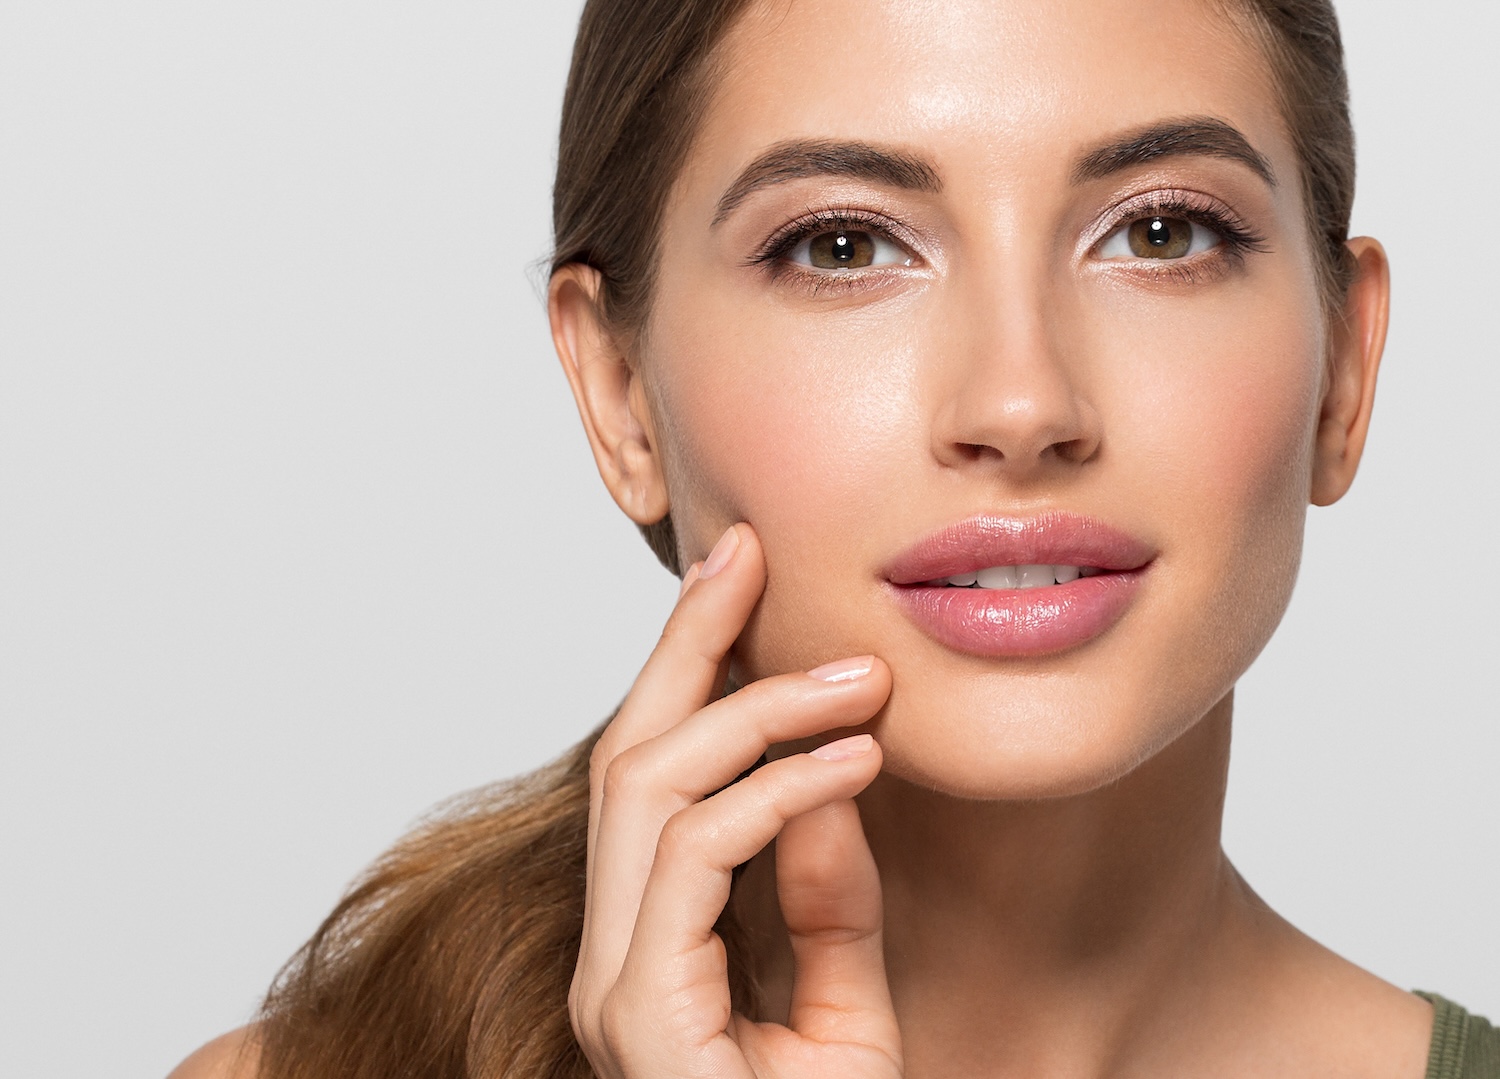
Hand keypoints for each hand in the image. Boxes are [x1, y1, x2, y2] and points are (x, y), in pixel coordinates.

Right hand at [569, 523, 902, 1078]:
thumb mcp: (846, 1007)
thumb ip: (827, 900)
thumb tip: (827, 780)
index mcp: (649, 948)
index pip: (653, 773)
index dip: (688, 664)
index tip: (739, 572)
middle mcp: (611, 959)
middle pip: (630, 760)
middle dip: (687, 648)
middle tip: (750, 557)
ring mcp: (615, 990)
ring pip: (647, 795)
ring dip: (751, 716)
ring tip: (854, 681)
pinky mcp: (641, 1021)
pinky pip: (692, 863)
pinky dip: (772, 796)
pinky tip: (853, 763)